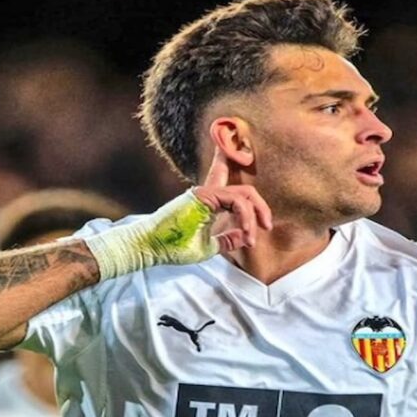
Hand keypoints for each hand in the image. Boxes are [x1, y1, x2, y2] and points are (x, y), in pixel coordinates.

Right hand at [84, 147, 272, 280]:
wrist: (150, 247)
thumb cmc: (172, 247)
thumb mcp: (207, 246)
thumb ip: (226, 240)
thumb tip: (244, 237)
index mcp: (207, 201)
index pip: (225, 178)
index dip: (237, 169)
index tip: (252, 188)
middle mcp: (208, 192)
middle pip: (244, 190)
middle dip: (261, 206)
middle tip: (267, 225)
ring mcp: (206, 192)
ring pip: (244, 194)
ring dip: (255, 215)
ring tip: (253, 237)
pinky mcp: (204, 196)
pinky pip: (235, 199)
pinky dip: (245, 216)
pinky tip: (247, 233)